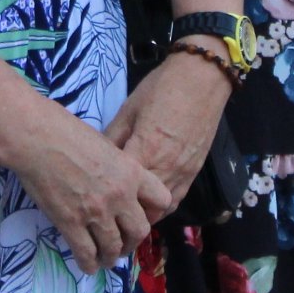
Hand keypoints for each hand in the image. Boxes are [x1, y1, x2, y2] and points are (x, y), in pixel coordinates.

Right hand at [5, 106, 171, 273]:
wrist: (38, 138)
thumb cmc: (69, 132)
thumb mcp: (107, 145)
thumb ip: (119, 168)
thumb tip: (119, 183)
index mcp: (131, 172)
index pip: (162, 200)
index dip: (153, 210)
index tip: (141, 214)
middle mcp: (119, 196)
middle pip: (140, 231)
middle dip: (132, 241)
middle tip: (123, 244)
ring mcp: (96, 212)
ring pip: (114, 248)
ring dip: (111, 257)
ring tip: (106, 259)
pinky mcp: (71, 224)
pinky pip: (86, 253)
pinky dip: (89, 264)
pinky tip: (88, 265)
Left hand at [103, 48, 232, 208]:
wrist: (202, 78)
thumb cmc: (161, 88)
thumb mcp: (128, 109)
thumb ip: (112, 138)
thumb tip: (96, 158)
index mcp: (144, 151)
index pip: (120, 189)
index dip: (104, 197)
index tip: (91, 197)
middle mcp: (165, 169)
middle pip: (140, 208)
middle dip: (122, 212)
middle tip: (105, 209)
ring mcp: (182, 174)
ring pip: (159, 212)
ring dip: (141, 214)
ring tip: (124, 210)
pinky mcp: (194, 174)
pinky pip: (175, 202)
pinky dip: (159, 208)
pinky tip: (147, 202)